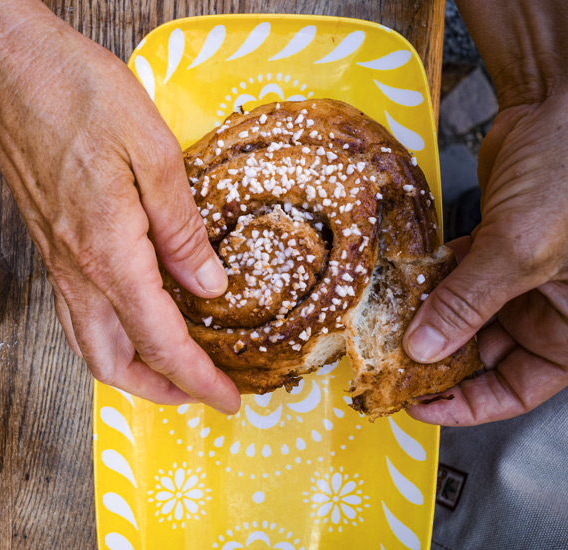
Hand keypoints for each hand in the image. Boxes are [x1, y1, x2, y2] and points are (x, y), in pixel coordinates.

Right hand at [0, 0, 240, 412]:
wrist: (6, 68)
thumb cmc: (76, 95)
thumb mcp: (154, 154)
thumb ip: (182, 230)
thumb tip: (208, 285)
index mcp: (109, 255)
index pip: (160, 341)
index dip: (198, 379)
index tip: (228, 398)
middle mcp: (76, 271)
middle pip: (113, 362)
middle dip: (159, 390)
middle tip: (200, 390)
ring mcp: (55, 260)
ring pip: (88, 344)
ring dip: (129, 369)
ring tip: (167, 367)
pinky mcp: (47, 243)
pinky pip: (75, 313)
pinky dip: (107, 336)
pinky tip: (130, 317)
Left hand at [404, 92, 567, 425]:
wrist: (559, 106)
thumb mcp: (521, 251)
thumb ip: (469, 304)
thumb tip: (423, 351)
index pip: (518, 389)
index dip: (469, 405)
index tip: (419, 404)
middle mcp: (549, 308)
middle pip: (484, 357)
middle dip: (437, 361)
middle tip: (387, 365)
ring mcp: (518, 277)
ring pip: (463, 317)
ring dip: (425, 320)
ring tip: (383, 327)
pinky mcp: (493, 247)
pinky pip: (454, 279)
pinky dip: (428, 283)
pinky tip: (399, 286)